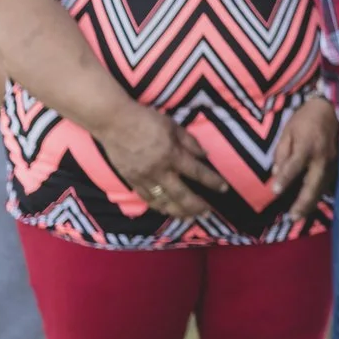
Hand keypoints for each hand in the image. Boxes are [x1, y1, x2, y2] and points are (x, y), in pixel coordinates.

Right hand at [102, 104, 226, 220]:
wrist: (114, 123)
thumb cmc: (146, 120)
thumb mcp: (173, 126)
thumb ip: (190, 142)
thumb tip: (205, 156)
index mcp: (172, 154)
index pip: (197, 172)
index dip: (212, 181)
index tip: (224, 188)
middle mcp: (159, 170)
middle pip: (181, 194)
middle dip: (196, 205)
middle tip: (208, 213)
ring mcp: (144, 178)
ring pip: (164, 201)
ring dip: (179, 212)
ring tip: (190, 218)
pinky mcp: (131, 181)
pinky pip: (147, 199)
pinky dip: (159, 207)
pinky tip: (167, 211)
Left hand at [269, 96, 338, 221]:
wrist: (331, 108)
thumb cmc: (305, 119)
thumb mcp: (287, 131)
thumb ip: (282, 153)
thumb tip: (276, 175)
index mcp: (307, 146)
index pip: (294, 165)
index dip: (285, 179)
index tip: (275, 192)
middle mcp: (322, 157)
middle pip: (313, 184)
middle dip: (303, 202)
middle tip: (293, 217)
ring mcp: (332, 162)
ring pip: (322, 187)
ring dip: (311, 202)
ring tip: (300, 215)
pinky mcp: (338, 164)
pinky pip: (328, 183)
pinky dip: (319, 194)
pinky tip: (312, 203)